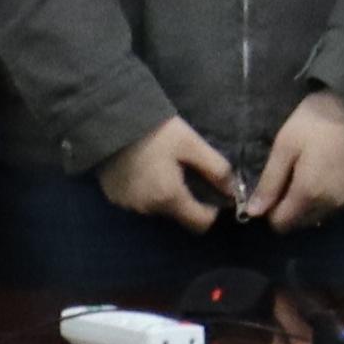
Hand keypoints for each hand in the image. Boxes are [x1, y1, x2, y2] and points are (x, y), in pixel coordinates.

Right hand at [96, 116, 239, 231]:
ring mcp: (127, 204)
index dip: (211, 211)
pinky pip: (138, 200)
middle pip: (178, 214)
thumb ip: (216, 168)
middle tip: (186, 170)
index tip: (211, 191)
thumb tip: (235, 190)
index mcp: (169, 198)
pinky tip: (144, 167)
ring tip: (163, 165)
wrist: (108, 119)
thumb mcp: (190, 143)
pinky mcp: (114, 196)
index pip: (200, 224)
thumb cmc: (155, 130)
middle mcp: (147, 209)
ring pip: (157, 207)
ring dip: (164, 193)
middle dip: (187, 198)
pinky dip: (145, 189)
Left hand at [246, 94, 343, 234]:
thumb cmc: (316, 121)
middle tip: (290, 178)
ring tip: (310, 174)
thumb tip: (253, 213)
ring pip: (321, 216)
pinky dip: (331, 197)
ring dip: (311, 204)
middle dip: (290, 208)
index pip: (281, 224)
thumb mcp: (285, 145)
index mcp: (308, 195)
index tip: (272, 189)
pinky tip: (330, 173)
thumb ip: (269, 182)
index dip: (271, 211)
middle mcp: (332, 205)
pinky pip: (340, 206)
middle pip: (301, 223)